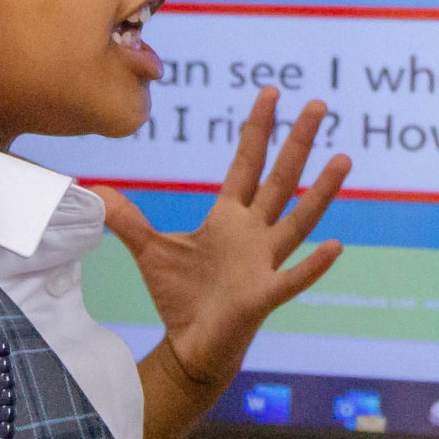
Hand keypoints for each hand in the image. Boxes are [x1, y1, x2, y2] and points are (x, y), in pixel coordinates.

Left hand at [94, 88, 349, 387]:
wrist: (189, 346)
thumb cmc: (180, 296)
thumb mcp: (150, 250)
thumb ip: (128, 219)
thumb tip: (94, 190)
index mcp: (229, 217)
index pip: (247, 164)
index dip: (257, 128)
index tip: (272, 93)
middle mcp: (253, 234)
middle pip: (280, 179)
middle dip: (297, 142)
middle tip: (319, 105)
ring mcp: (263, 263)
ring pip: (298, 221)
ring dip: (321, 192)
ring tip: (344, 160)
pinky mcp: (263, 296)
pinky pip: (293, 278)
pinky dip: (313, 265)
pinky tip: (334, 246)